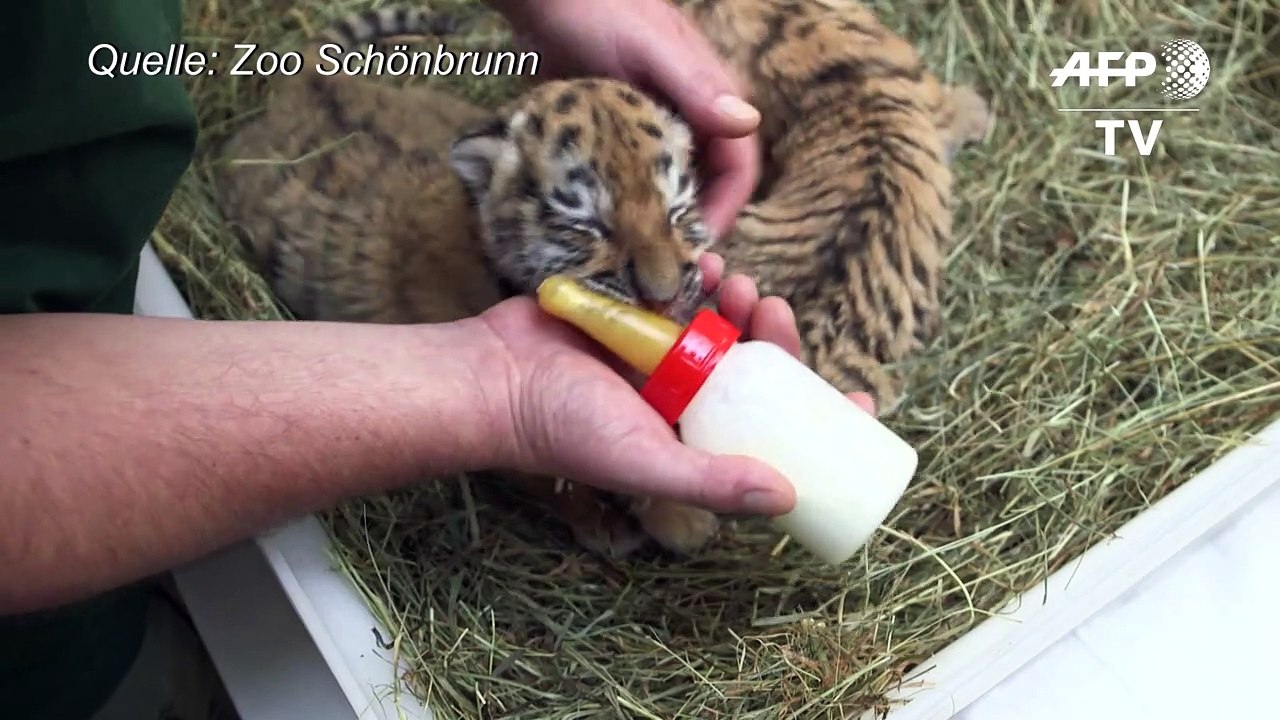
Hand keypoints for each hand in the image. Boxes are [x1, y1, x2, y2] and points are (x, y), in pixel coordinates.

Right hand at [475, 254, 875, 516]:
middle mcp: (686, 399)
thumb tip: (790, 497)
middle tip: (776, 311)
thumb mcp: (644, 462)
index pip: (774, 432)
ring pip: (726, 327)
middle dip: (779, 342)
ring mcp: (662, 354)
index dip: (820, 415)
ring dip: (742, 304)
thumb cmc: (562, 428)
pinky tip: (711, 263)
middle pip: (757, 371)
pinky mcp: (637, 313)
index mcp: (696, 439)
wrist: (494, 373)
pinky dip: (704, 276)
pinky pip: (686, 292)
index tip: (862, 396)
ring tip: (739, 285)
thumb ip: (710, 481)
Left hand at [492, 0, 760, 238]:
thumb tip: (746, 124)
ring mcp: (655, 123)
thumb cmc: (597, 9)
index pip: (739, 168)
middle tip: (657, 264)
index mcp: (712, 95)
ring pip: (672, 184)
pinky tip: (605, 225)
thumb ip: (694, 84)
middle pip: (709, 184)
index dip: (724, 212)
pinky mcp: (622, 130)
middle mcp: (691, 113)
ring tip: (631, 254)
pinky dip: (629, 201)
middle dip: (691, 225)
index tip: (693, 250)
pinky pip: (636, 175)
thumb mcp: (646, 47)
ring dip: (659, 218)